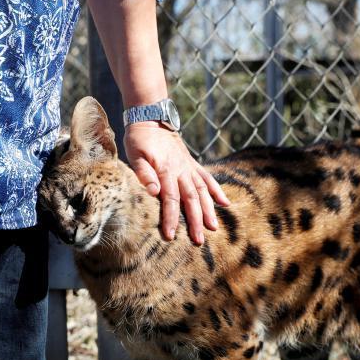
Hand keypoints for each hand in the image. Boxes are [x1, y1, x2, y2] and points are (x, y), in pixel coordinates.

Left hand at [124, 122, 230, 244]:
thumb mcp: (135, 154)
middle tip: (198, 241)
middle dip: (195, 221)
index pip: (170, 198)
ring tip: (214, 228)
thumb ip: (144, 173)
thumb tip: (154, 191)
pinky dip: (217, 191)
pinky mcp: (192, 164)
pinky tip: (225, 204)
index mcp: (166, 170)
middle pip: (191, 199)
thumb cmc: (139, 139)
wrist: (151, 118)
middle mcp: (181, 170)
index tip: (171, 236)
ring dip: (209, 210)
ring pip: (202, 191)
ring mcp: (189, 167)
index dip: (171, 218)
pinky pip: (208, 178)